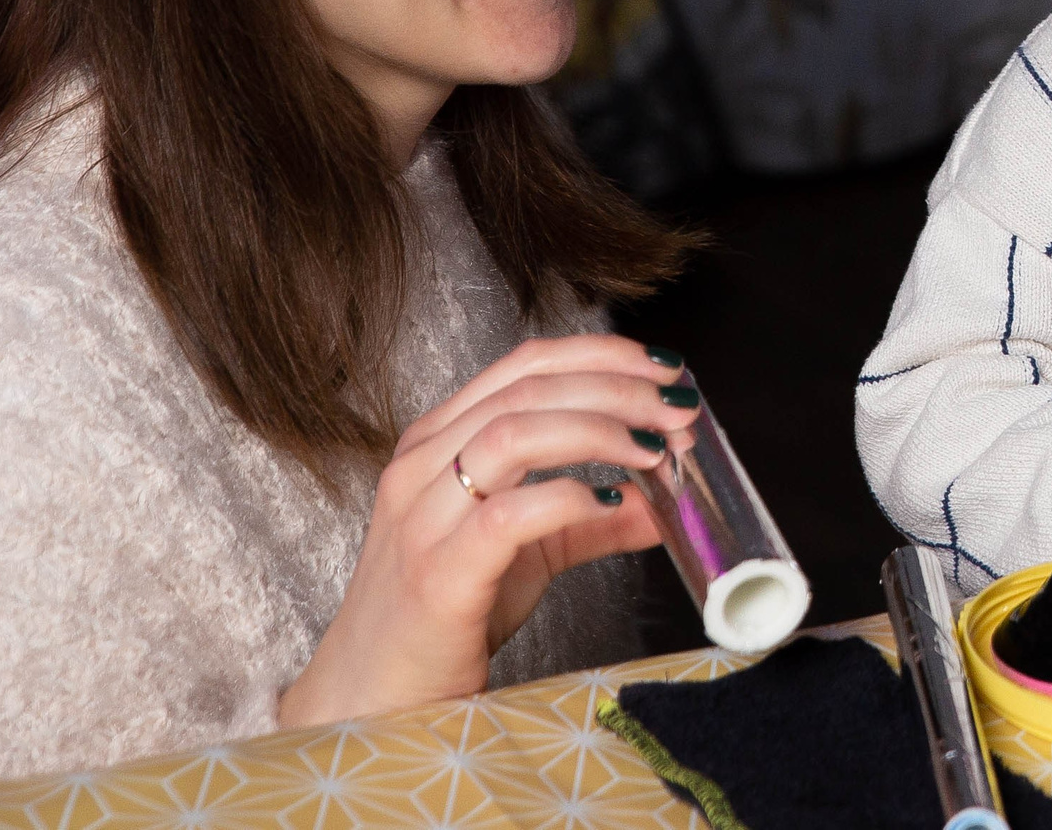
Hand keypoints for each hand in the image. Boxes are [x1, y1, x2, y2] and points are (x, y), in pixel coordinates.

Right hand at [279, 335, 696, 726]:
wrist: (374, 696)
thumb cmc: (444, 615)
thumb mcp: (529, 552)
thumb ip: (591, 520)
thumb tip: (664, 502)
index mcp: (438, 441)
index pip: (524, 363)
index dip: (602, 355)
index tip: (664, 368)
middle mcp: (422, 465)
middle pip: (529, 389)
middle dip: (619, 389)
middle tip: (678, 410)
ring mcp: (422, 517)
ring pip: (514, 434)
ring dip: (599, 430)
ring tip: (656, 449)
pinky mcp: (437, 574)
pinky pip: (507, 515)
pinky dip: (566, 499)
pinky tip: (609, 502)